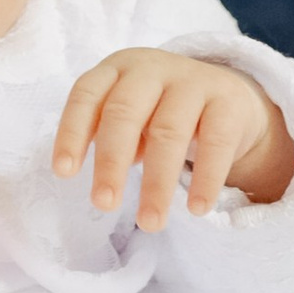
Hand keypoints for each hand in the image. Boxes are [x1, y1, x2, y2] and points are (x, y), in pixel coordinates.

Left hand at [54, 47, 293, 229]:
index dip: (72, 132)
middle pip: (124, 112)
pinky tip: (196, 209)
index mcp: (118, 69)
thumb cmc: (162, 112)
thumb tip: (102, 184)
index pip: (86, 95)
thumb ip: (110, 137)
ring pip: (169, 132)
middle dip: (111, 162)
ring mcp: (193, 80)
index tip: (64, 173)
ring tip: (149, 223)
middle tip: (104, 204)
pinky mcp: (229, 101)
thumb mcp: (132, 117)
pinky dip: (205, 179)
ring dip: (156, 183)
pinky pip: (216, 142)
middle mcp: (152, 68)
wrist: (229, 97)